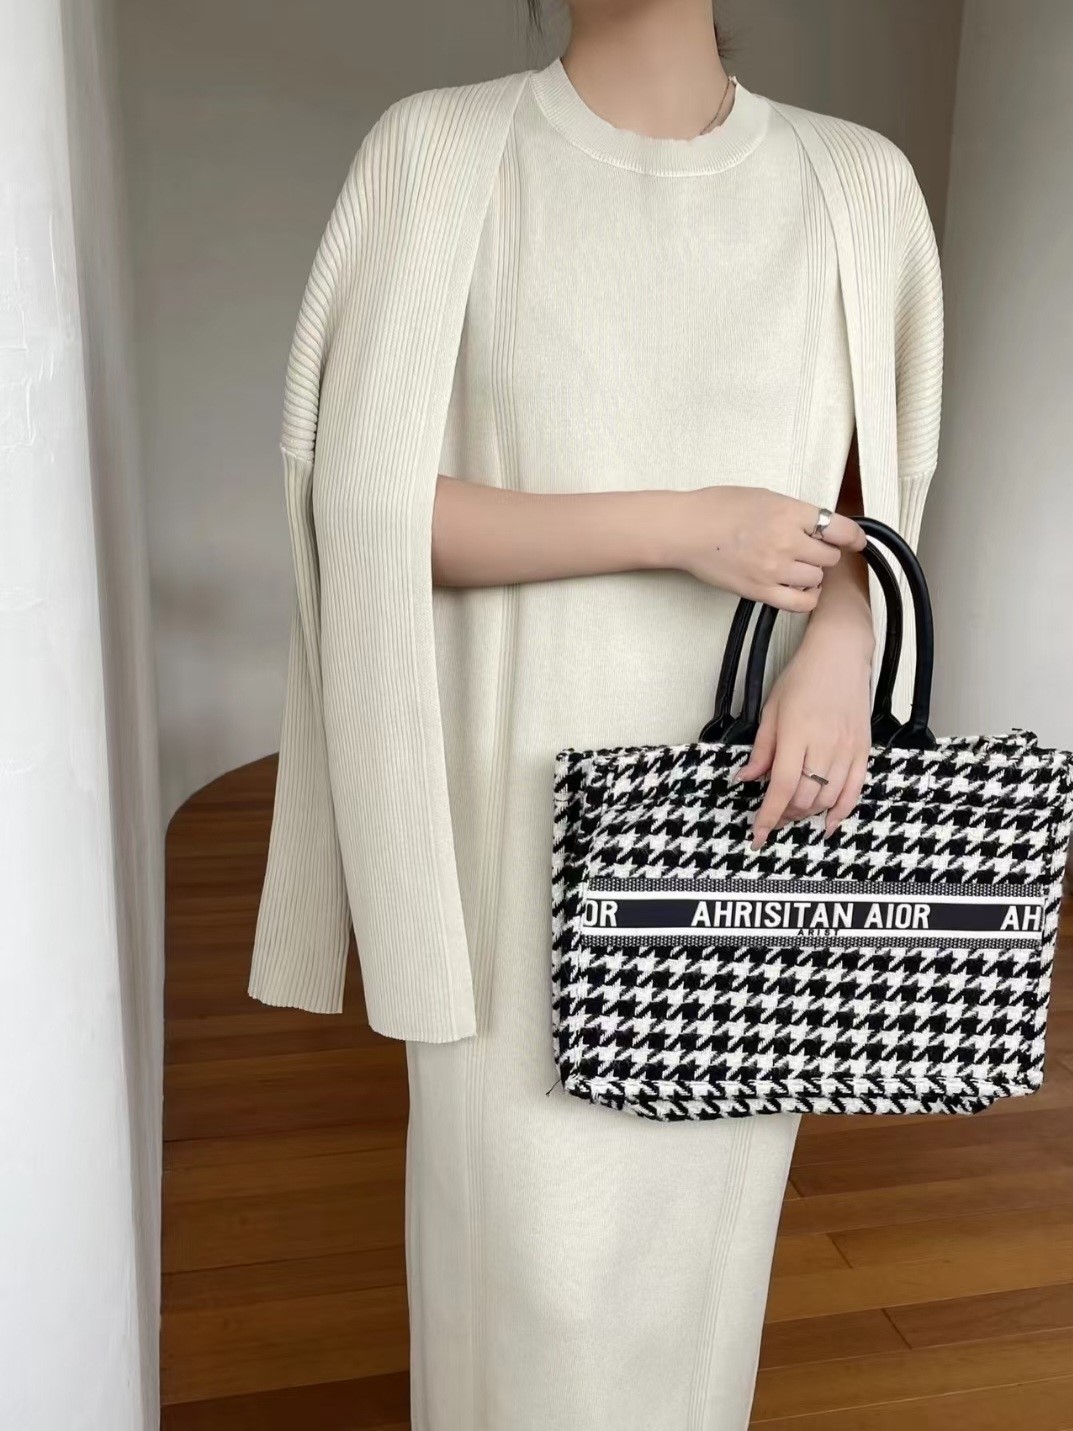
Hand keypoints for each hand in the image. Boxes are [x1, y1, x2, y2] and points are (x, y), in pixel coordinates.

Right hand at [671, 487, 865, 612]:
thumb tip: (822, 525)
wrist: (686, 530)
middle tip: (809, 550)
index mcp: (789, 512)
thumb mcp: (765, 496)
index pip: (840, 529)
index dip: (854, 537)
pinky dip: (806, 597)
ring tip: (796, 567)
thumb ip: (796, 512)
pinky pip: (801, 602)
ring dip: (812, 575)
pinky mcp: (760, 590)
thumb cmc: (718, 508)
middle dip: (823, 554)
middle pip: (829, 557)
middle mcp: (785, 541)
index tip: (856, 541)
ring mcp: (773, 569)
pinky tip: (798, 588)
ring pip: (817, 579)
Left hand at [732, 615, 873, 846]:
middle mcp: (824, 745)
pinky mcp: (863, 750)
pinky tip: (828, 824)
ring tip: (793, 813)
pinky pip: (855, 790)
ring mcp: (847, 749)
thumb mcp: (770, 710)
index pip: (780, 788)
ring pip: (827, 798)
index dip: (767, 817)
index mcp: (795, 735)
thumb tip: (746, 779)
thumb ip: (761, 749)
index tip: (758, 836)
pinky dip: (841, 812)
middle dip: (784, 814)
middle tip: (772, 817)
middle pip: (804, 797)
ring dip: (807, 813)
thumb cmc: (802, 678)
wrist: (840, 655)